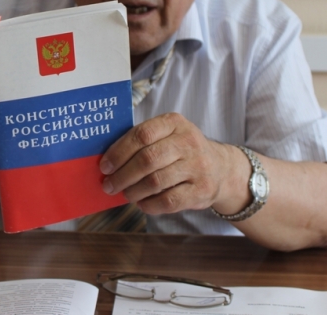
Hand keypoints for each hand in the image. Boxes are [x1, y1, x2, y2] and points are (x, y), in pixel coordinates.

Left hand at [99, 113, 246, 214]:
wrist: (221, 168)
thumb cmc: (181, 151)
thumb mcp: (167, 135)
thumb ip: (141, 142)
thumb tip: (108, 162)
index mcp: (174, 123)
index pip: (141, 134)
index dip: (119, 152)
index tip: (105, 166)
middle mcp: (189, 142)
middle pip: (147, 159)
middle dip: (123, 175)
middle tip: (109, 185)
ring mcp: (198, 166)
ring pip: (156, 182)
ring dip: (134, 191)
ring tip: (125, 194)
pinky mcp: (202, 190)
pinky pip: (168, 201)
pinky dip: (149, 205)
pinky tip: (142, 203)